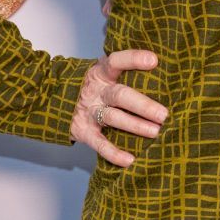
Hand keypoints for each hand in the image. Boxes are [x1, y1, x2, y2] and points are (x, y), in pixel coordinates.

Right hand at [71, 49, 164, 166]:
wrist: (55, 100)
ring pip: (112, 117)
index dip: (133, 59)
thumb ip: (127, 71)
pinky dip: (113, 153)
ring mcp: (89, 111)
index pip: (116, 61)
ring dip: (135, 125)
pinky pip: (99, 144)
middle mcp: (96, 91)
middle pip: (119, 95)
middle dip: (142, 105)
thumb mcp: (105, 73)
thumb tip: (164, 69)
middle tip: (163, 114)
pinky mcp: (83, 131)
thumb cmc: (96, 87)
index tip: (153, 61)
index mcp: (102, 73)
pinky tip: (129, 160)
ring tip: (155, 132)